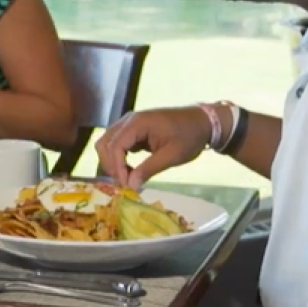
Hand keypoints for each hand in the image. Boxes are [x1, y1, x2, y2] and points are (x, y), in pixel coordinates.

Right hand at [95, 107, 210, 188]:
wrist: (202, 122)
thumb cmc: (189, 137)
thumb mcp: (172, 156)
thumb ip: (149, 169)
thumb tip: (130, 186)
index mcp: (138, 123)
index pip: (115, 146)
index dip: (117, 168)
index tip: (126, 185)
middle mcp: (128, 120)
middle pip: (105, 143)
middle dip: (110, 165)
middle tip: (124, 183)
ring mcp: (129, 123)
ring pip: (107, 143)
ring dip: (112, 161)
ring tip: (126, 178)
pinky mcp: (132, 129)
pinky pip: (116, 143)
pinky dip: (118, 157)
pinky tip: (130, 170)